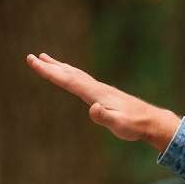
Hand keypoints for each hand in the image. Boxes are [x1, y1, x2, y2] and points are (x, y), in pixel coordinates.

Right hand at [25, 52, 181, 150]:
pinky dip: (71, 74)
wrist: (152, 122)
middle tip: (31, 57)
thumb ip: (105, 117)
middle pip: (69, 74)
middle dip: (49, 66)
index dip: (49, 71)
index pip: (68, 80)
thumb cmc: (135, 126)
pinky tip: (70, 74)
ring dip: (60, 67)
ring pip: (76, 74)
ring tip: (46, 59)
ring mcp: (101, 89)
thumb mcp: (120, 125)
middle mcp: (97, 88)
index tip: (33, 61)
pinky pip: (82, 80)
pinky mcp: (105, 94)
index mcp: (96, 93)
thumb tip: (93, 108)